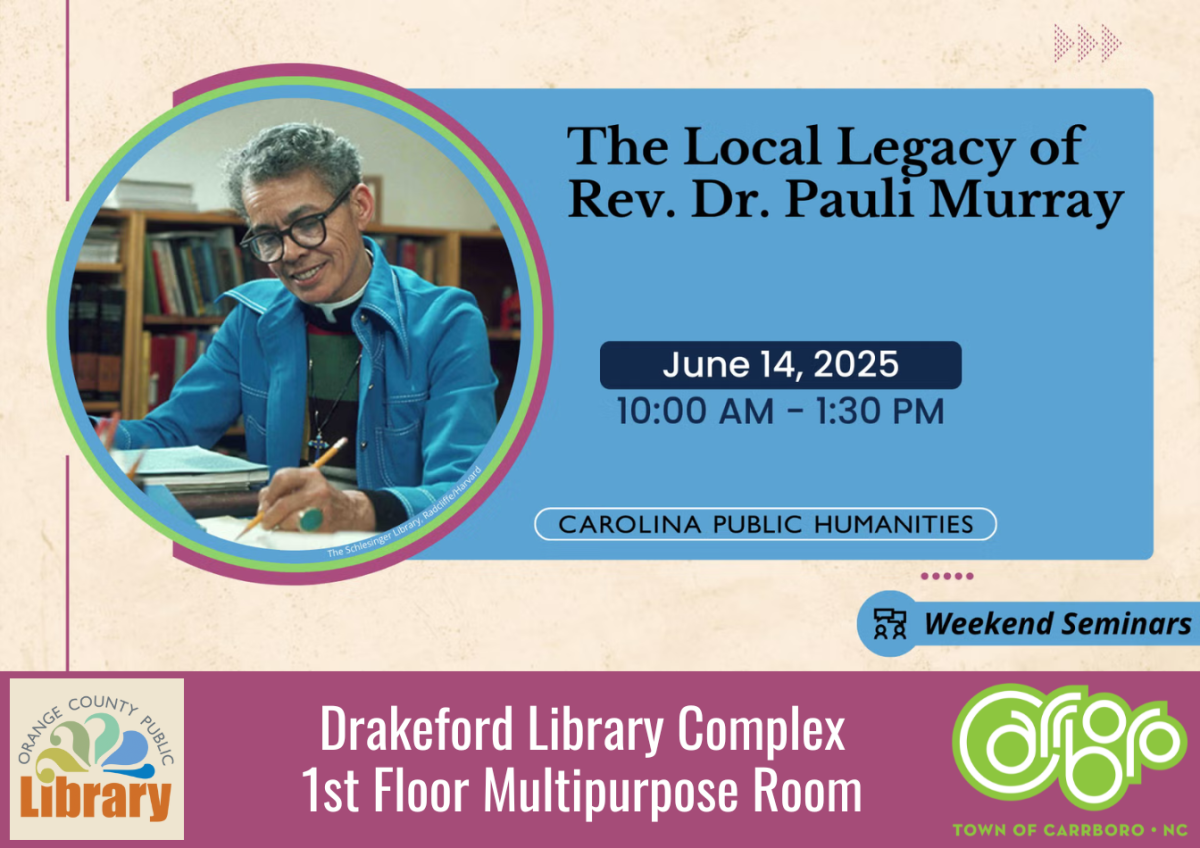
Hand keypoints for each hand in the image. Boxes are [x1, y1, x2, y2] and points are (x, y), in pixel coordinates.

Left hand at [256, 467, 375, 532]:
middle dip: (269, 516)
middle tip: (266, 522)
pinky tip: (295, 530)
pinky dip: (290, 534)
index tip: (264, 505)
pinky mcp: (322, 525)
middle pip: (282, 503)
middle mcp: (317, 489)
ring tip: (285, 526)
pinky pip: (296, 532)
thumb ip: (282, 491)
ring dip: (281, 526)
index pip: (281, 478)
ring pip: (288, 520)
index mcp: (310, 475)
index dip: (268, 494)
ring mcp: (321, 508)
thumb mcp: (305, 487)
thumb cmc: (322, 500)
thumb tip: (262, 507)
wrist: (349, 512)